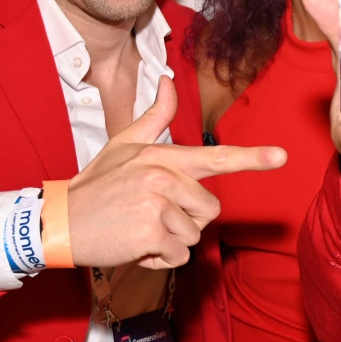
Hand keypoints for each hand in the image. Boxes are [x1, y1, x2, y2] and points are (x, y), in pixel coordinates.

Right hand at [66, 75, 285, 269]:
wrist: (59, 221)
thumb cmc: (96, 187)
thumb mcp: (122, 146)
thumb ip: (153, 119)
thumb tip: (168, 82)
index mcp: (161, 157)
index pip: (215, 157)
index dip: (252, 158)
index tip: (281, 156)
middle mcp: (163, 176)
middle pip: (209, 209)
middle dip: (186, 220)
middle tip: (149, 215)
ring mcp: (156, 205)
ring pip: (194, 235)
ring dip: (171, 241)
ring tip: (139, 228)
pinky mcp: (150, 233)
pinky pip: (178, 256)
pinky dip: (160, 259)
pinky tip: (135, 245)